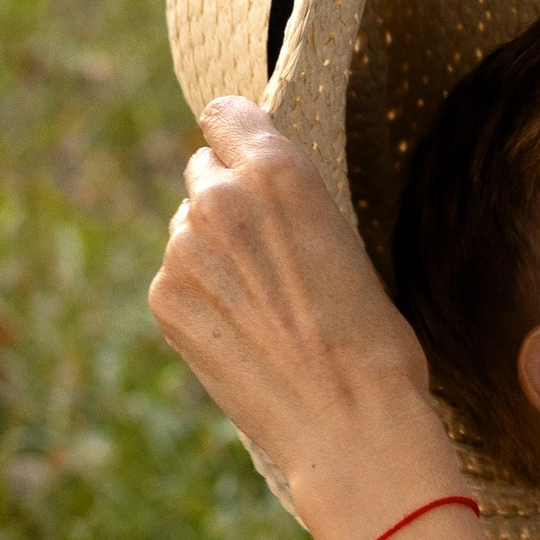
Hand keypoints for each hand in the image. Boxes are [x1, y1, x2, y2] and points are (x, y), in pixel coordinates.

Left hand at [149, 97, 454, 539]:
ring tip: (263, 310)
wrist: (349, 425)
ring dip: (212, 255)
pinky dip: (199, 300)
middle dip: (227, 203)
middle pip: (203, 173)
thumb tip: (257, 202)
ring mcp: (183, 248)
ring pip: (186, 229)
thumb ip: (290, 208)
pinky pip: (175, 279)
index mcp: (278, 170)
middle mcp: (220, 197)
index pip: (225, 114)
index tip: (247, 165)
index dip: (238, 141)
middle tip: (267, 258)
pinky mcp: (165, 298)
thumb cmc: (374, 343)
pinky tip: (242, 336)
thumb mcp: (345, 243)